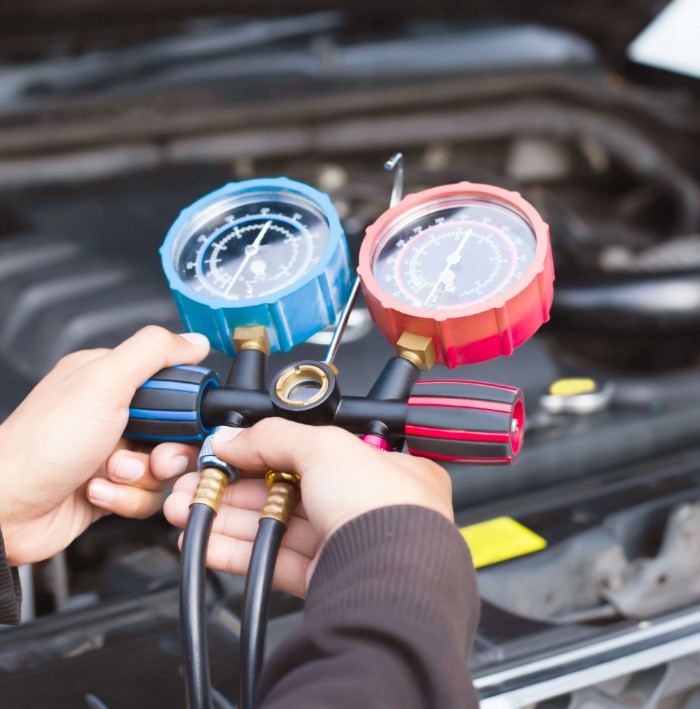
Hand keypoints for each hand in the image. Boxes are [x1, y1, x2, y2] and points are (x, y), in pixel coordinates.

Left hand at [0, 327, 208, 565]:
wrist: (7, 509)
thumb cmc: (43, 445)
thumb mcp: (104, 383)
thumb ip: (153, 353)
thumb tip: (193, 340)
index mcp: (110, 378)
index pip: (173, 384)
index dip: (186, 407)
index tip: (180, 421)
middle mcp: (113, 414)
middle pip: (176, 432)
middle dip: (167, 451)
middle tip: (151, 456)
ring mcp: (113, 452)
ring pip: (165, 468)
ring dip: (141, 477)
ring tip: (110, 473)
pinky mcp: (112, 487)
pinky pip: (147, 496)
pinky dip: (126, 498)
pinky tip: (97, 491)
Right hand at [161, 418, 452, 597]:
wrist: (391, 580)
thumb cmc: (384, 509)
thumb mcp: (325, 447)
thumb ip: (274, 437)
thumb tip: (233, 436)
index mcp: (381, 468)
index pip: (312, 452)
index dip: (265, 450)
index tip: (228, 451)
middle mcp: (367, 506)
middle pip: (287, 490)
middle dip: (235, 485)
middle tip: (198, 482)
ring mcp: (346, 545)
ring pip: (276, 526)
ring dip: (228, 517)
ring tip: (186, 509)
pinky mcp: (326, 581)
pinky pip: (274, 562)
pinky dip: (237, 551)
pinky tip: (207, 542)